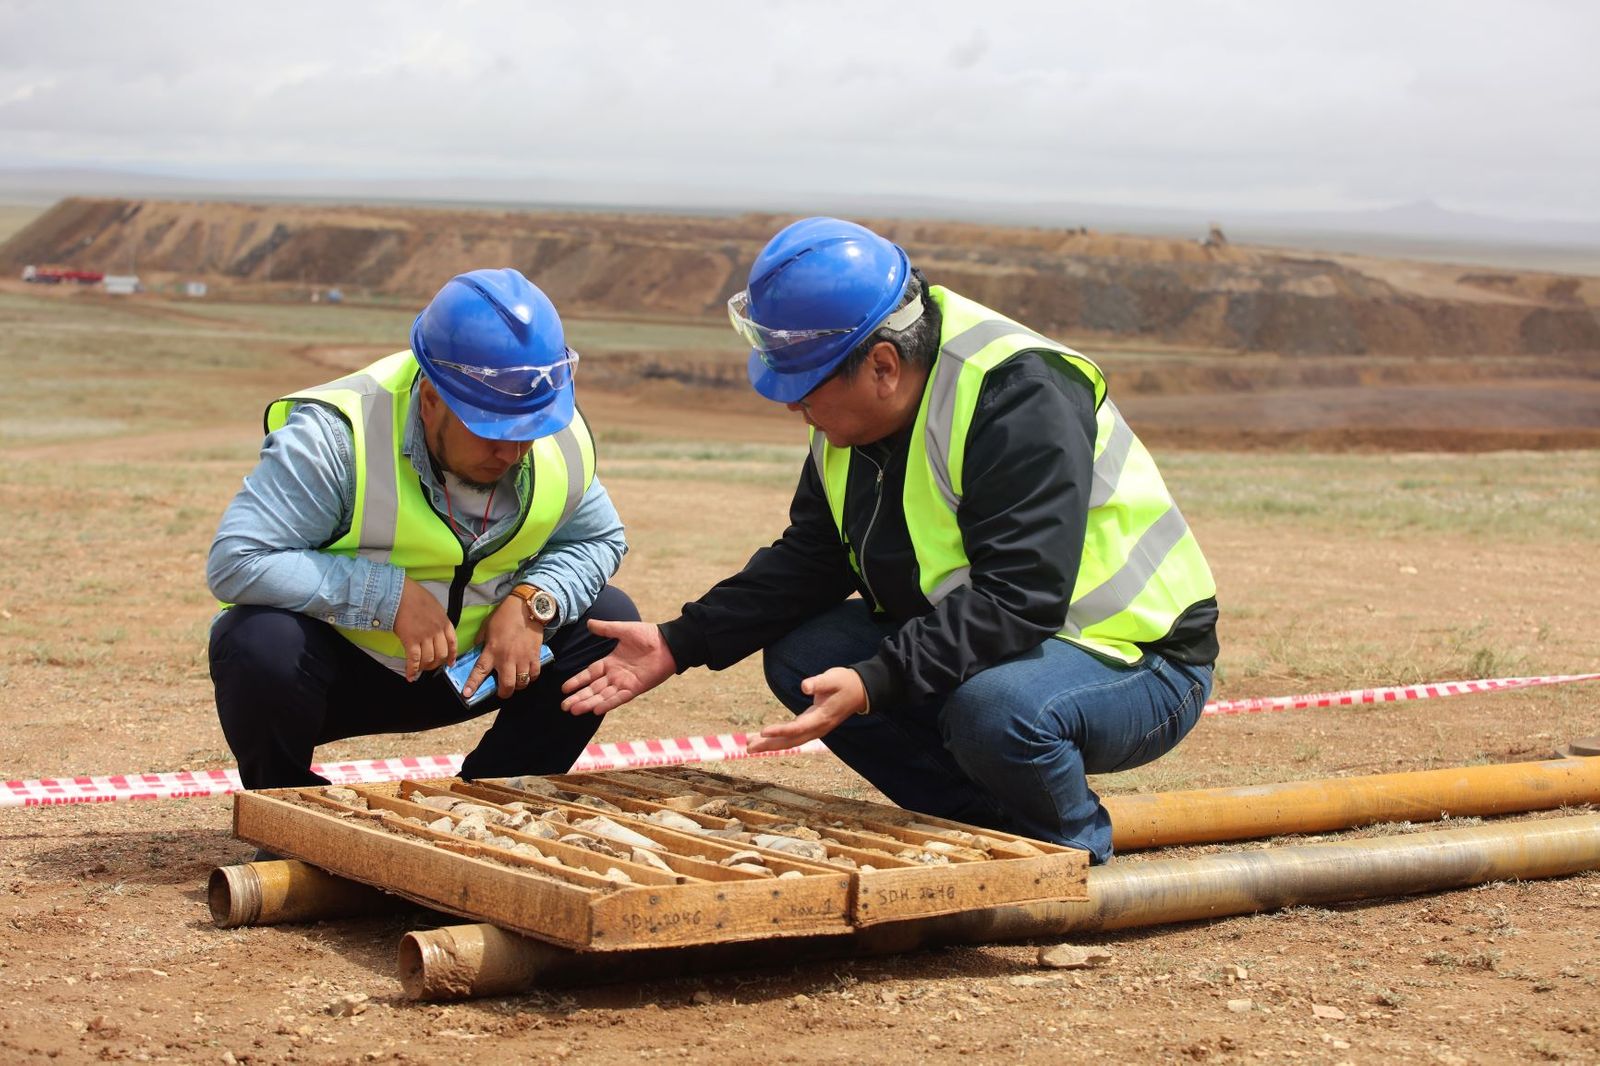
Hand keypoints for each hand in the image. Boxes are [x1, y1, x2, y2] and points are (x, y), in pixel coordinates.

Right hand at [393, 576, 456, 681]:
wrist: (399, 593)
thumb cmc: (414, 595)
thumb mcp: (434, 605)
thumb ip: (438, 619)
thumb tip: (437, 628)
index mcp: (444, 622)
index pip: (453, 643)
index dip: (452, 655)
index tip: (449, 662)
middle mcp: (437, 631)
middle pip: (441, 654)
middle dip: (436, 663)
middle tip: (430, 666)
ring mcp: (424, 637)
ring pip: (429, 659)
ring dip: (424, 667)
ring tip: (419, 669)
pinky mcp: (411, 640)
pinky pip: (414, 660)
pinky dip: (412, 670)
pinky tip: (410, 676)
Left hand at [463, 595, 545, 699]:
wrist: (526, 607)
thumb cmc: (504, 616)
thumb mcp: (486, 627)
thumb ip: (481, 642)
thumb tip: (477, 651)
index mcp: (491, 651)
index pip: (479, 671)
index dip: (473, 684)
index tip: (467, 694)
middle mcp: (506, 658)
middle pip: (507, 686)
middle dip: (504, 693)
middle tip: (502, 691)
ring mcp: (522, 659)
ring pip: (522, 683)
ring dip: (518, 685)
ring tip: (516, 681)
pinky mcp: (535, 656)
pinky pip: (534, 674)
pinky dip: (531, 677)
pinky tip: (528, 674)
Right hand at [560, 620, 675, 715]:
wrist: (668, 642)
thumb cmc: (648, 635)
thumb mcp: (623, 629)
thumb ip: (606, 629)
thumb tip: (589, 623)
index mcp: (611, 662)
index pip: (589, 674)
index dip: (577, 681)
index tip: (564, 689)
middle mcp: (616, 675)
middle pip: (593, 689)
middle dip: (579, 697)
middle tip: (564, 707)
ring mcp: (625, 682)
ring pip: (603, 696)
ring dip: (589, 703)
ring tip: (574, 710)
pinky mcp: (636, 688)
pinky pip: (619, 698)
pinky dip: (608, 703)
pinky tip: (596, 709)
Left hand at [747, 667, 865, 753]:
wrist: (861, 691)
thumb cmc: (846, 682)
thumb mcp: (833, 678)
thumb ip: (819, 682)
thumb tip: (804, 686)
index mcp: (822, 718)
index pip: (798, 728)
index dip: (781, 730)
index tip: (764, 731)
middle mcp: (818, 728)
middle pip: (791, 740)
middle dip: (769, 744)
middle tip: (748, 747)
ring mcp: (816, 729)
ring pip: (791, 741)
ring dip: (771, 744)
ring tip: (750, 745)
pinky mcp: (813, 725)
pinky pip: (794, 736)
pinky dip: (779, 739)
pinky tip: (766, 738)